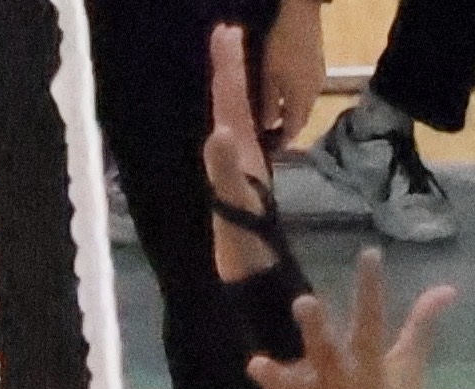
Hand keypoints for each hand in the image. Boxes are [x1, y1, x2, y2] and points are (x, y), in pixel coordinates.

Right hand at [203, 27, 280, 246]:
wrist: (256, 269)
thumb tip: (218, 130)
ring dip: (229, 88)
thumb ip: (226, 168)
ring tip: (225, 63)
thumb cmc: (245, 238)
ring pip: (234, 114)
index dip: (228, 65)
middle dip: (230, 66)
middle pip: (236, 99)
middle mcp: (243, 150)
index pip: (232, 97)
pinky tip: (222, 118)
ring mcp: (240, 164)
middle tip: (225, 32)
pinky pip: (228, 138)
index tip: (225, 32)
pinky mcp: (235, 179)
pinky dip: (224, 118)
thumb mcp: (234, 201)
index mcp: (242, 148)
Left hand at [215, 244, 451, 388]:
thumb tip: (445, 288)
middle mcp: (340, 388)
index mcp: (370, 371)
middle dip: (316, 330)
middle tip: (304, 302)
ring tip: (256, 362)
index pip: (373, 322)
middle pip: (326, 354)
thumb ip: (420, 329)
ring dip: (274, 377)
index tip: (368, 254)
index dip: (371, 289)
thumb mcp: (408, 374)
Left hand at [262, 0, 325, 142]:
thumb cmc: (281, 48)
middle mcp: (315, 92)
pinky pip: (308, 92)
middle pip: (303, 118)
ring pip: (306, 105)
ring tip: (276, 119)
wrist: (301, 14)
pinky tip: (285, 96)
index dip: (284, 141)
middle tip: (272, 137)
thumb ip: (270, 104)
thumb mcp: (269, 78)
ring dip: (293, 114)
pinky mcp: (319, 68)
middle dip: (289, 128)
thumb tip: (269, 126)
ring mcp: (319, 79)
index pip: (295, 129)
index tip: (272, 150)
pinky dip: (296, 100)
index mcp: (303, 98)